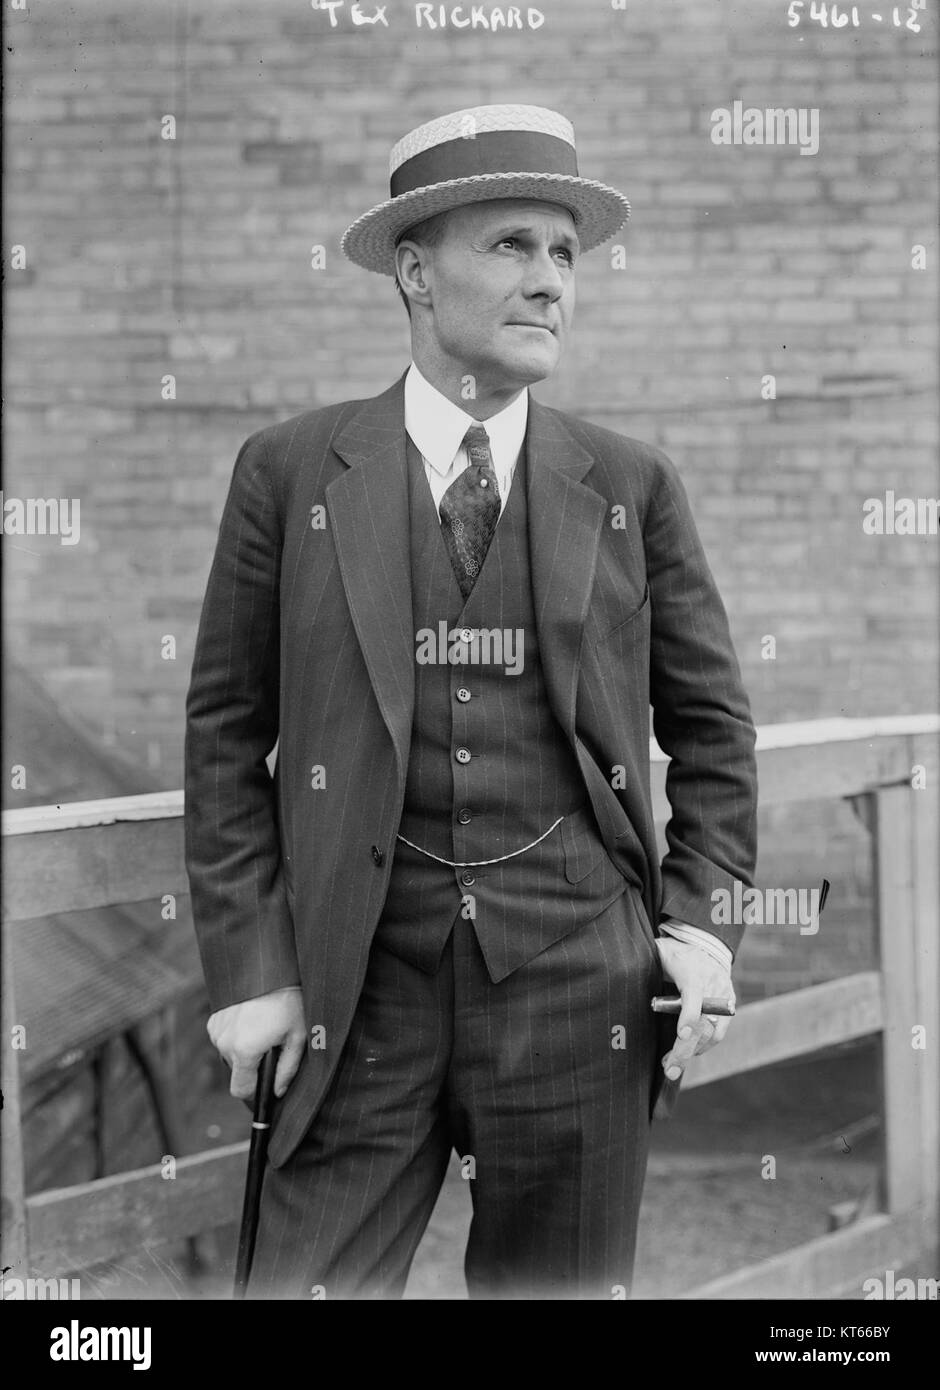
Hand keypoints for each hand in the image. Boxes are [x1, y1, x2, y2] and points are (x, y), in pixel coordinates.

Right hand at [207, 985, 305, 1100]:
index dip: (254, 1092)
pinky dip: (236, 1036)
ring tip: (263, 1030)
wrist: (271, 969)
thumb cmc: (289, 1002)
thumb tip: (278, 1092)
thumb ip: (287, 1070)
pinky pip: (224, 1039)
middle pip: (237, 1072)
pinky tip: (252, 1021)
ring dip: (244, 1050)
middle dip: (252, 1066)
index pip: (241, 1090)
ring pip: (230, 1055)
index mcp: (244, 1051)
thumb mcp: (297, 1037)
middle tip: (271, 1047)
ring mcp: (217, 1030)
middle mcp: (224, 1043)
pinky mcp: (214, 1019)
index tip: (265, 1086)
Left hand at [655, 937, 734, 1081]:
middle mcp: (712, 986)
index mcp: (693, 972)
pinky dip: (703, 1046)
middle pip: (702, 1022)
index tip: (682, 1035)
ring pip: (710, 1033)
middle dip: (685, 1049)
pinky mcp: (729, 1008)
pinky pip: (718, 1034)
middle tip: (669, 1070)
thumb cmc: (676, 953)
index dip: (689, 1015)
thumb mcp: (660, 952)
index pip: (694, 996)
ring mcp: (723, 998)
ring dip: (691, 1053)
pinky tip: (687, 1053)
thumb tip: (620, 974)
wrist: (709, 946)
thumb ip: (646, 964)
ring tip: (671, 1065)